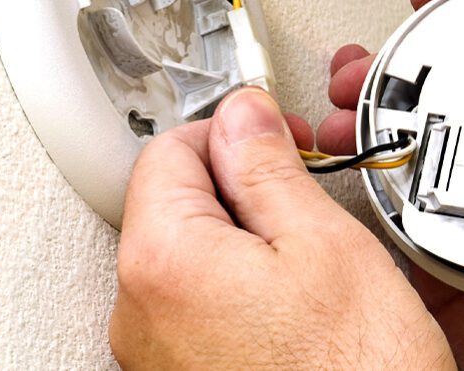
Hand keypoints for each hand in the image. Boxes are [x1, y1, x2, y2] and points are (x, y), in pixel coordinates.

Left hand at [109, 88, 454, 368]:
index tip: (273, 132)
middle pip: (172, 204)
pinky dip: (242, 286)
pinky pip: (201, 307)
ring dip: (245, 237)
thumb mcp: (323, 243)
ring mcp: (159, 356)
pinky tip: (296, 301)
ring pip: (191, 256)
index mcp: (164, 262)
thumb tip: (243, 117)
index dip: (229, 129)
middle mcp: (141, 314)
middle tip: (302, 192)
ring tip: (310, 255)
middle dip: (238, 185)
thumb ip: (267, 167)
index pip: (168, 150)